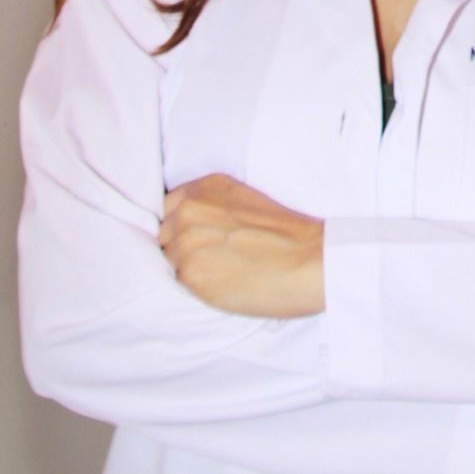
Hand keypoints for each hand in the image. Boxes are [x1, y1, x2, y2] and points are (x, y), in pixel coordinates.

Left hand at [159, 174, 323, 317]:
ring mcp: (186, 240)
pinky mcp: (190, 273)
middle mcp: (191, 208)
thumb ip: (213, 208)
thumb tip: (191, 231)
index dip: (182, 225)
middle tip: (214, 258)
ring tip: (221, 273)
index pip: (170, 206)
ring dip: (188, 268)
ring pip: (169, 260)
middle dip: (181, 246)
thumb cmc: (290, 235)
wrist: (310, 259)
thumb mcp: (246, 201)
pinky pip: (179, 283)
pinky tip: (222, 284)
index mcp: (207, 186)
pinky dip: (196, 287)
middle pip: (164, 233)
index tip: (198, 237)